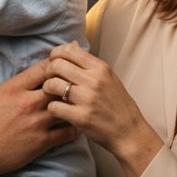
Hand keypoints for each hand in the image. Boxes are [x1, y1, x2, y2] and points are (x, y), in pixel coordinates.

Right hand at [0, 47, 76, 173]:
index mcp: (14, 88)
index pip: (43, 68)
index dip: (55, 63)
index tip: (61, 63)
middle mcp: (28, 103)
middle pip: (60, 85)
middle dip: (68, 81)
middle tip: (74, 82)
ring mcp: (37, 123)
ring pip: (67, 107)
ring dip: (73, 103)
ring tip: (78, 102)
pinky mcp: (42, 142)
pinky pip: (68, 133)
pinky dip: (74, 127)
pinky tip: (75, 124)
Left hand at [44, 42, 162, 176]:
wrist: (129, 132)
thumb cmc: (117, 105)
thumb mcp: (109, 78)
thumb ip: (89, 63)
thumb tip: (71, 44)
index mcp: (101, 68)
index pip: (69, 49)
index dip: (56, 54)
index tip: (54, 62)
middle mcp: (94, 80)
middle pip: (57, 64)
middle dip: (48, 71)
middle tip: (49, 79)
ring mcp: (87, 99)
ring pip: (52, 84)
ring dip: (47, 89)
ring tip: (52, 94)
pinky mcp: (81, 117)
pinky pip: (54, 106)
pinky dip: (52, 108)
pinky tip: (57, 110)